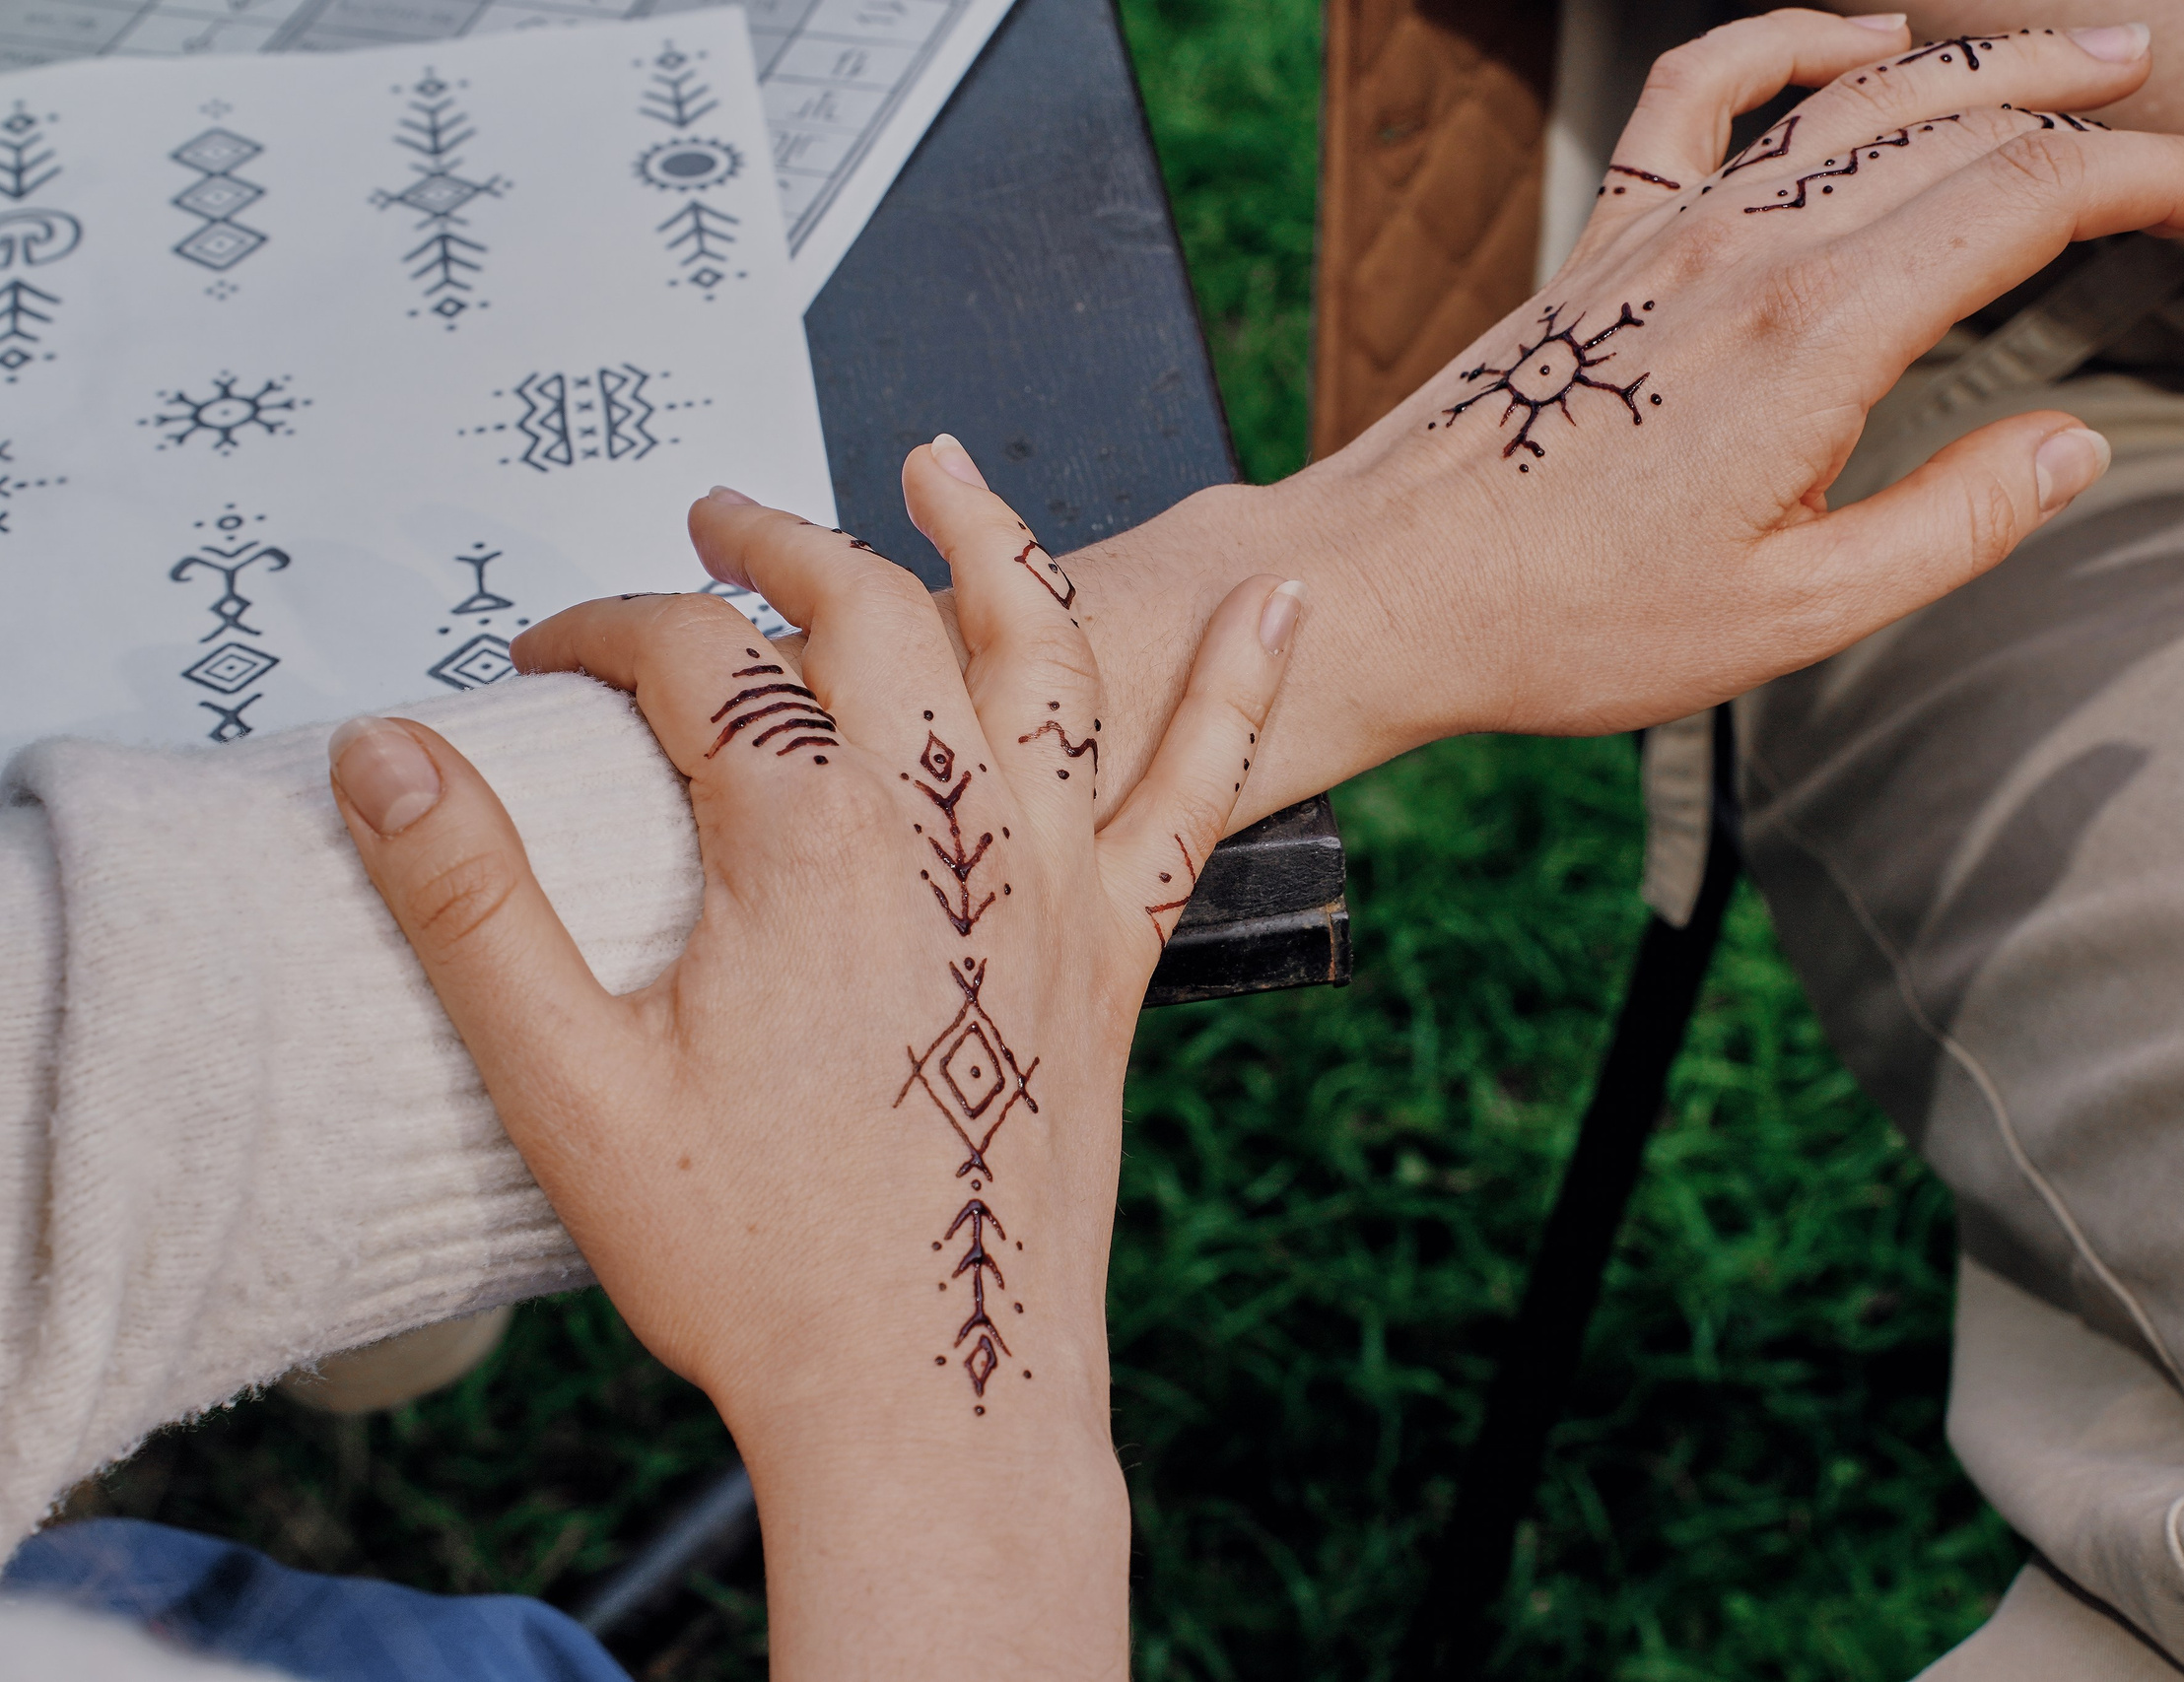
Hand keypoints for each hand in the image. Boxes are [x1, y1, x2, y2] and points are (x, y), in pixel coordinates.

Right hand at [329, 440, 1305, 1676]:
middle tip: (711, 525)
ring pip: (1038, 652)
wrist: (933, 1392)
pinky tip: (1276, 604)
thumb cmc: (760, 1262)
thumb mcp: (567, 1086)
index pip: (697, 661)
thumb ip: (469, 902)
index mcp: (810, 847)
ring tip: (943, 467)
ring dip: (989, 540)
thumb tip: (382, 753)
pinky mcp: (1120, 949)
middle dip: (775, 543)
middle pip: (867, 610)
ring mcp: (1053, 882)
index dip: (607, 630)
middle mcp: (950, 832)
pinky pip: (1199, 787)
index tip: (548, 656)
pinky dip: (1240, 686)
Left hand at [1009, 10, 2183, 832]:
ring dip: (1984, 61)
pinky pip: (1701, 90)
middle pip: (1964, 128)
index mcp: (1820, 342)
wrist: (1389, 588)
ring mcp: (1668, 233)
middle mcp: (1750, 254)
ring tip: (2086, 50)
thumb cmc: (1576, 625)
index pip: (2033, 202)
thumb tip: (2079, 449)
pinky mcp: (1604, 242)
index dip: (2161, 180)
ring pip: (1854, 95)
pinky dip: (1790, 40)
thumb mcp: (1792, 619)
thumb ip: (1951, 526)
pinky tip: (1856, 39)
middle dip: (2104, 115)